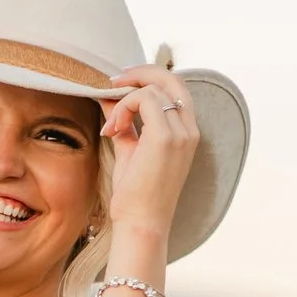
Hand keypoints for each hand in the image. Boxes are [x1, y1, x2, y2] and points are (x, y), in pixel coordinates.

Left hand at [100, 64, 200, 249]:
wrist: (141, 223)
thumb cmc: (136, 194)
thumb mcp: (130, 150)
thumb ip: (124, 123)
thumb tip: (107, 98)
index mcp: (187, 133)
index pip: (175, 89)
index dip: (148, 79)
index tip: (120, 86)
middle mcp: (189, 130)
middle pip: (171, 79)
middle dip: (140, 73)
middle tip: (112, 81)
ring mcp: (181, 133)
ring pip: (153, 89)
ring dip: (124, 99)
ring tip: (110, 126)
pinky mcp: (165, 137)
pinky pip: (144, 100)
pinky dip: (123, 108)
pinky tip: (112, 130)